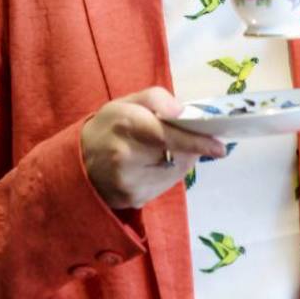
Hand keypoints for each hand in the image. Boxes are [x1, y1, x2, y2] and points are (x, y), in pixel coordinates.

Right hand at [80, 86, 226, 209]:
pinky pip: (165, 186)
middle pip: (176, 154)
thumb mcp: (124, 102)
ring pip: (174, 172)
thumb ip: (155, 99)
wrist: (79, 162)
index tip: (220, 146)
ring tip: (167, 150)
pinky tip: (157, 165)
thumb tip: (181, 112)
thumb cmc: (107, 126)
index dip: (196, 141)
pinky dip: (169, 174)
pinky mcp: (134, 200)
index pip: (166, 134)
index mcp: (124, 123)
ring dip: (181, 160)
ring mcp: (130, 182)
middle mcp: (126, 155)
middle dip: (190, 147)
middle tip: (196, 139)